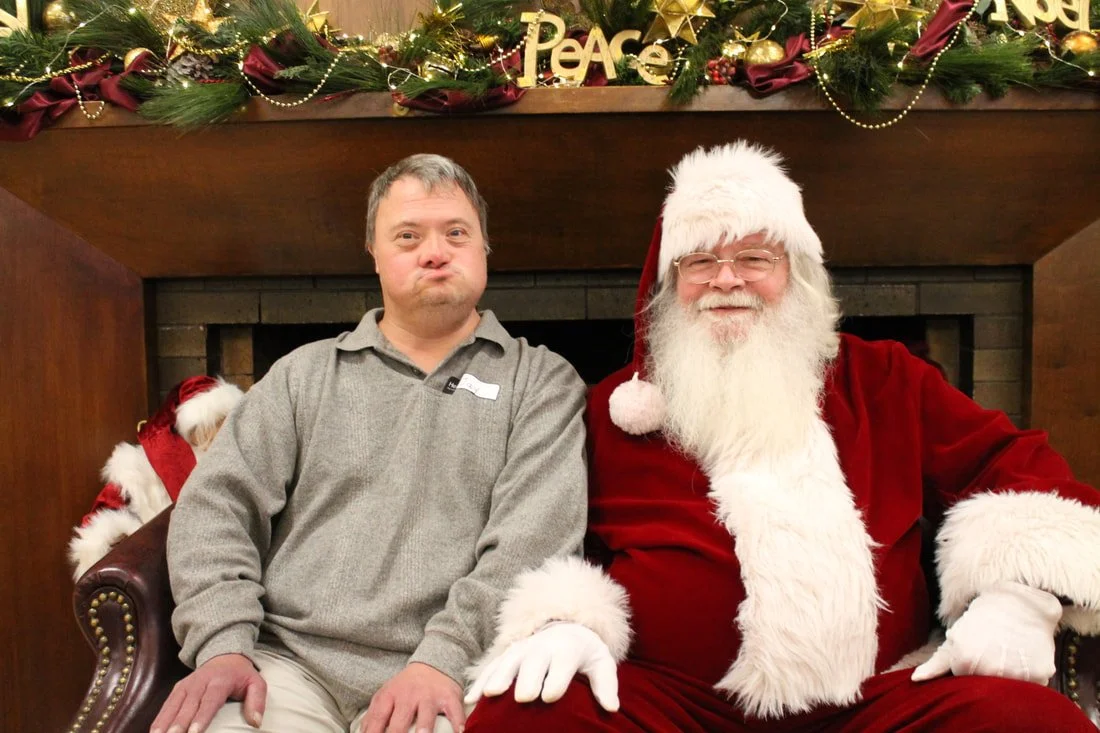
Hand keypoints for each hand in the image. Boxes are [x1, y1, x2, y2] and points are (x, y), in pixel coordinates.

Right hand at [150, 653, 265, 732]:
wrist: (225, 656)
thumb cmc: (241, 675)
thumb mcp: (256, 683)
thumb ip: (257, 701)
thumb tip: (255, 723)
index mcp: (220, 681)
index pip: (209, 701)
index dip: (201, 718)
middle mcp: (200, 682)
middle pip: (188, 706)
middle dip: (179, 724)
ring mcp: (186, 685)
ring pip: (173, 705)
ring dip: (164, 722)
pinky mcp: (177, 688)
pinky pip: (166, 705)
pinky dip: (159, 719)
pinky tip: (153, 732)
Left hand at [360, 662, 464, 732]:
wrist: (433, 662)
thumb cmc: (406, 687)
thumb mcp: (386, 695)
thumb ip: (374, 715)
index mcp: (390, 696)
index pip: (377, 718)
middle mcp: (409, 695)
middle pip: (400, 720)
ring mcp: (430, 695)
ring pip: (427, 714)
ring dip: (424, 728)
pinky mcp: (449, 696)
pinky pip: (455, 710)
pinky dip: (458, 722)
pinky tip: (458, 731)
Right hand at [465, 622, 618, 711]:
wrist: (566, 629)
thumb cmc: (585, 655)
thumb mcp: (602, 664)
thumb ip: (606, 685)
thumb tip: (613, 708)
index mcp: (567, 649)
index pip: (561, 665)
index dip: (556, 681)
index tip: (549, 697)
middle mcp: (542, 648)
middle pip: (533, 664)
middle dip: (527, 679)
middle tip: (523, 697)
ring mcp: (521, 651)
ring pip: (507, 663)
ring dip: (498, 677)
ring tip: (490, 695)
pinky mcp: (507, 656)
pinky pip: (491, 668)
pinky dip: (480, 682)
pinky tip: (472, 699)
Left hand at [912, 581, 1062, 684]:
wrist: (1020, 601)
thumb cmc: (982, 620)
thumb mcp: (955, 637)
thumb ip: (936, 663)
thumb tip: (916, 680)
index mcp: (964, 662)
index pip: (965, 685)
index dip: (969, 671)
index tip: (975, 656)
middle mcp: (990, 669)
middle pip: (987, 689)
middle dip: (988, 675)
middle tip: (994, 653)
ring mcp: (1017, 673)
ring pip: (1011, 690)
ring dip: (1010, 677)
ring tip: (1008, 654)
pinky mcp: (1041, 673)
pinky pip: (1034, 685)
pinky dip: (1030, 675)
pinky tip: (1025, 656)